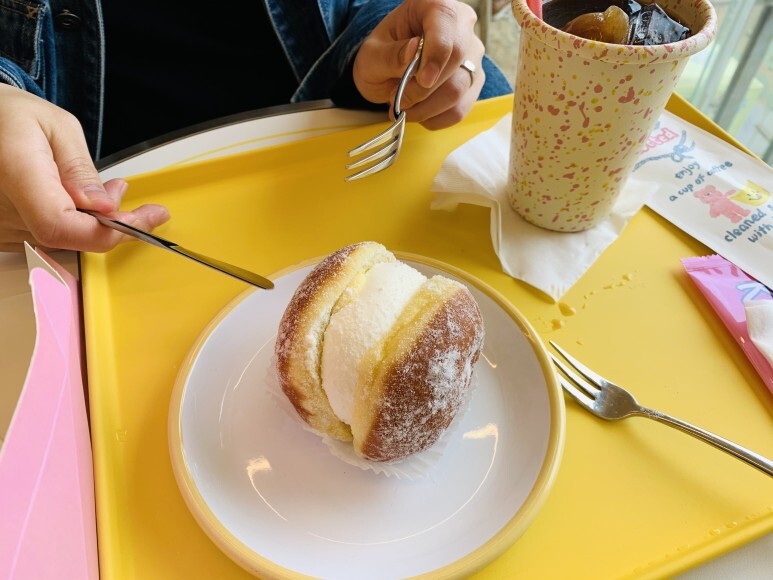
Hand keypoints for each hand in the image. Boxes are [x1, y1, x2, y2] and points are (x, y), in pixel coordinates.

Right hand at [0, 84, 168, 252]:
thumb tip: (104, 207)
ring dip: (89, 223)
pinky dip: (69, 226)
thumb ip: (81, 169)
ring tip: (96, 192)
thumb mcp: (57, 126)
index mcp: (14, 172)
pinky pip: (44, 240)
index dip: (104, 230)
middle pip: (66, 237)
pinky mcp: (0, 233)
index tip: (138, 219)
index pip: (60, 225)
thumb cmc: (11, 117)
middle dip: (107, 221)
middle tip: (121, 192)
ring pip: (59, 241)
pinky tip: (74, 203)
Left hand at [353, 0, 484, 129]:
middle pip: (458, 58)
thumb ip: (389, 54)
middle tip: (399, 99)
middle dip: (424, 88)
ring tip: (403, 106)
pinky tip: (418, 112)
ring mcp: (471, 57)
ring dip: (425, 108)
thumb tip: (412, 52)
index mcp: (435, 6)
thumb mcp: (372, 53)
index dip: (437, 53)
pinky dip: (434, 119)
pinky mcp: (472, 84)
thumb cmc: (382, 55)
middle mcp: (461, 27)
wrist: (388, 72)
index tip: (422, 80)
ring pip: (458, 89)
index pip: (446, 22)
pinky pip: (459, 109)